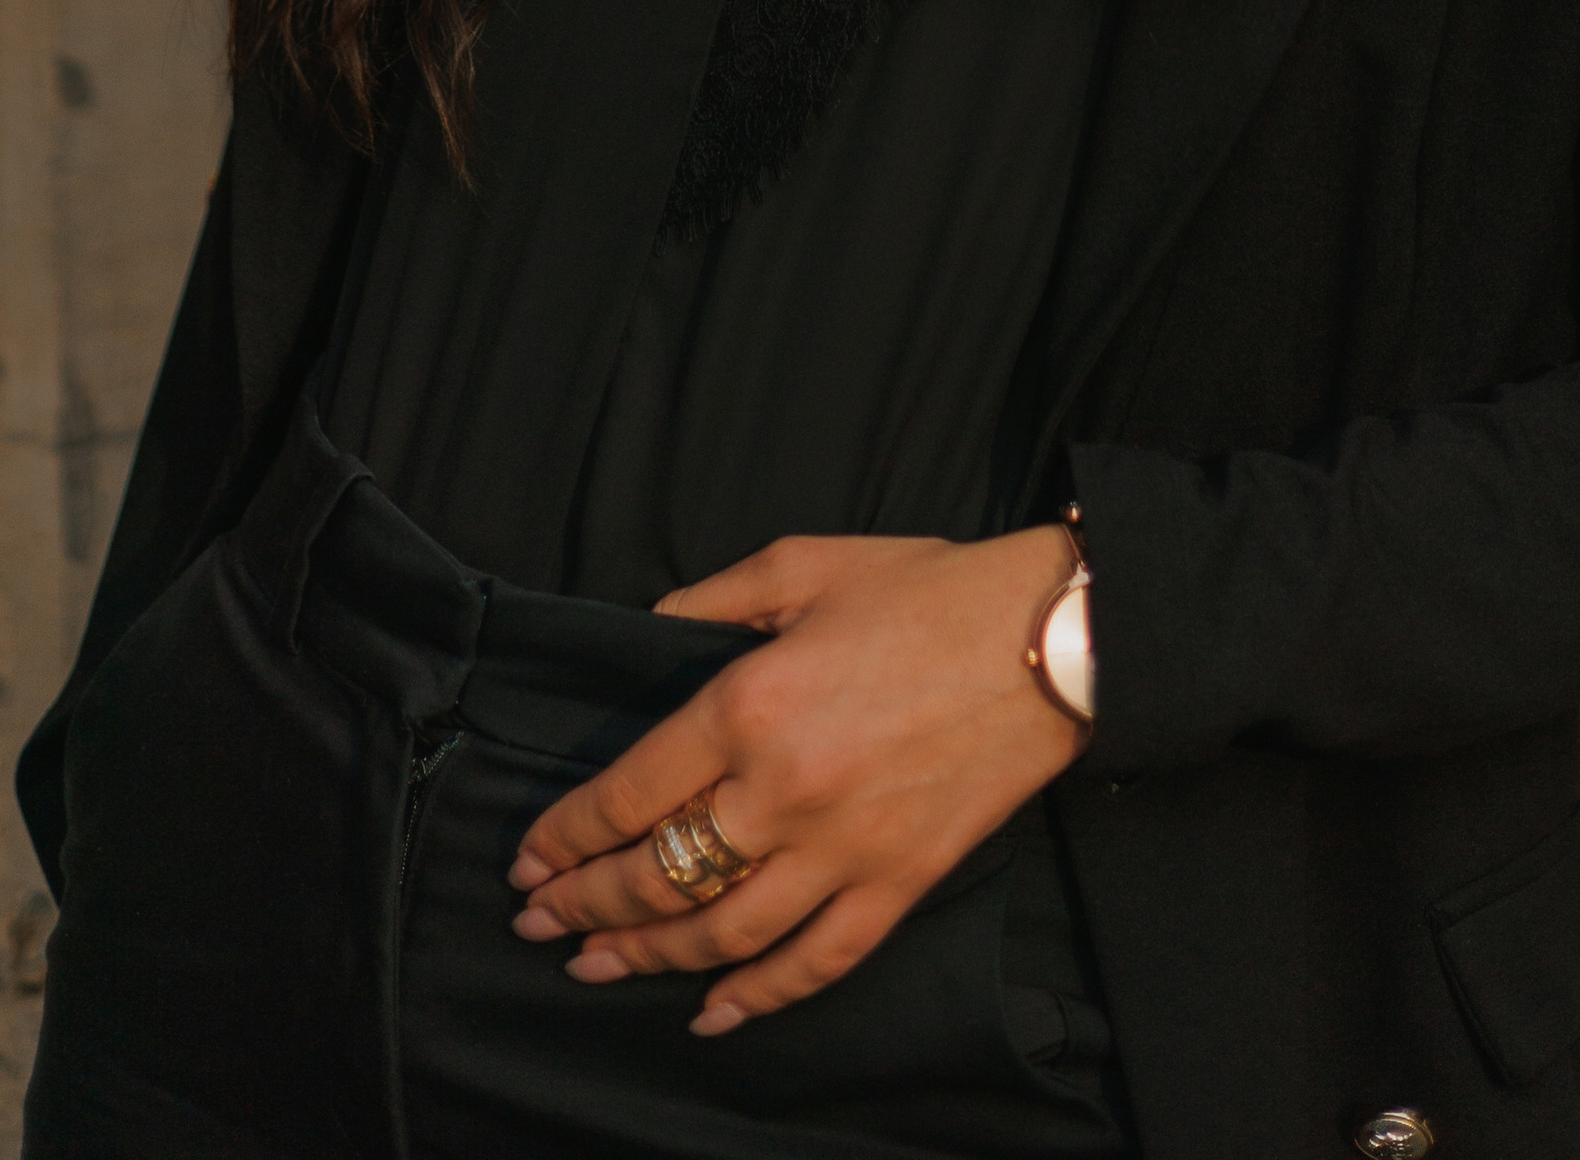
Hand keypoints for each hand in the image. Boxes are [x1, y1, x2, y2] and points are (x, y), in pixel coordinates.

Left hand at [505, 526, 1083, 1036]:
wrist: (1050, 639)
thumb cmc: (928, 590)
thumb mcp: (804, 564)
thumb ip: (712, 599)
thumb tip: (650, 625)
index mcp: (748, 705)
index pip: (630, 793)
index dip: (569, 834)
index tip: (529, 858)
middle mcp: (782, 791)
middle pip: (659, 874)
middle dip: (585, 904)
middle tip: (536, 922)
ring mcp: (842, 850)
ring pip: (721, 932)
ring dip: (647, 957)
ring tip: (595, 967)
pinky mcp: (896, 885)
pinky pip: (814, 963)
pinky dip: (758, 998)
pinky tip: (711, 1014)